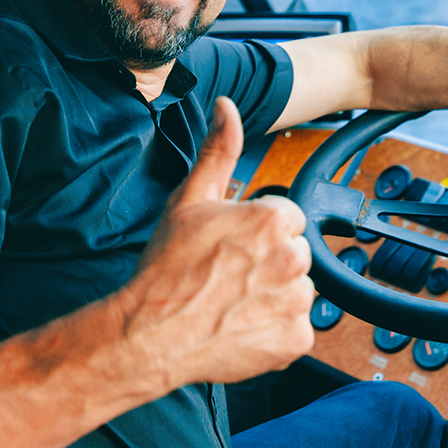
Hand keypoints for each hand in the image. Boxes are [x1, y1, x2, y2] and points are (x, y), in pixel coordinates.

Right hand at [118, 96, 314, 387]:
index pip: (288, 218)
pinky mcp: (295, 340)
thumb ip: (218, 151)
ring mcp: (296, 303)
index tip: (231, 248)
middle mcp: (293, 259)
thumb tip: (227, 107)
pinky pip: (296, 328)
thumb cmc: (166, 269)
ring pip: (298, 290)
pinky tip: (242, 326)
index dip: (257, 233)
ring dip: (274, 296)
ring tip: (233, 302)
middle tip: (228, 276)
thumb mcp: (189, 200)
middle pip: (296, 253)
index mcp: (272, 220)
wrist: (149, 334)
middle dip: (270, 262)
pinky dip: (275, 331)